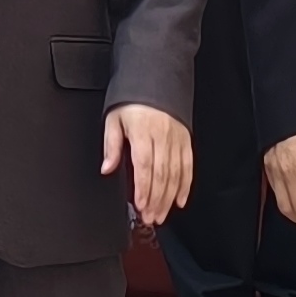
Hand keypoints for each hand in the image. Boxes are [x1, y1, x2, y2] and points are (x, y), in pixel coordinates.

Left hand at [103, 102, 191, 227]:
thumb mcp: (113, 118)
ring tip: (161, 215)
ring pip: (176, 174)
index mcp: (143, 131)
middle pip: (161, 174)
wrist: (155, 78)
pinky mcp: (186, 140)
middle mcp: (162, 136)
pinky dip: (185, 185)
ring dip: (168, 198)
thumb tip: (107, 168)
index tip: (140, 205)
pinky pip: (188, 166)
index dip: (143, 188)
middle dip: (156, 200)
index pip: (144, 165)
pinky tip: (179, 200)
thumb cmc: (132, 100)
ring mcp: (177, 139)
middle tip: (150, 218)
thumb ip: (111, 145)